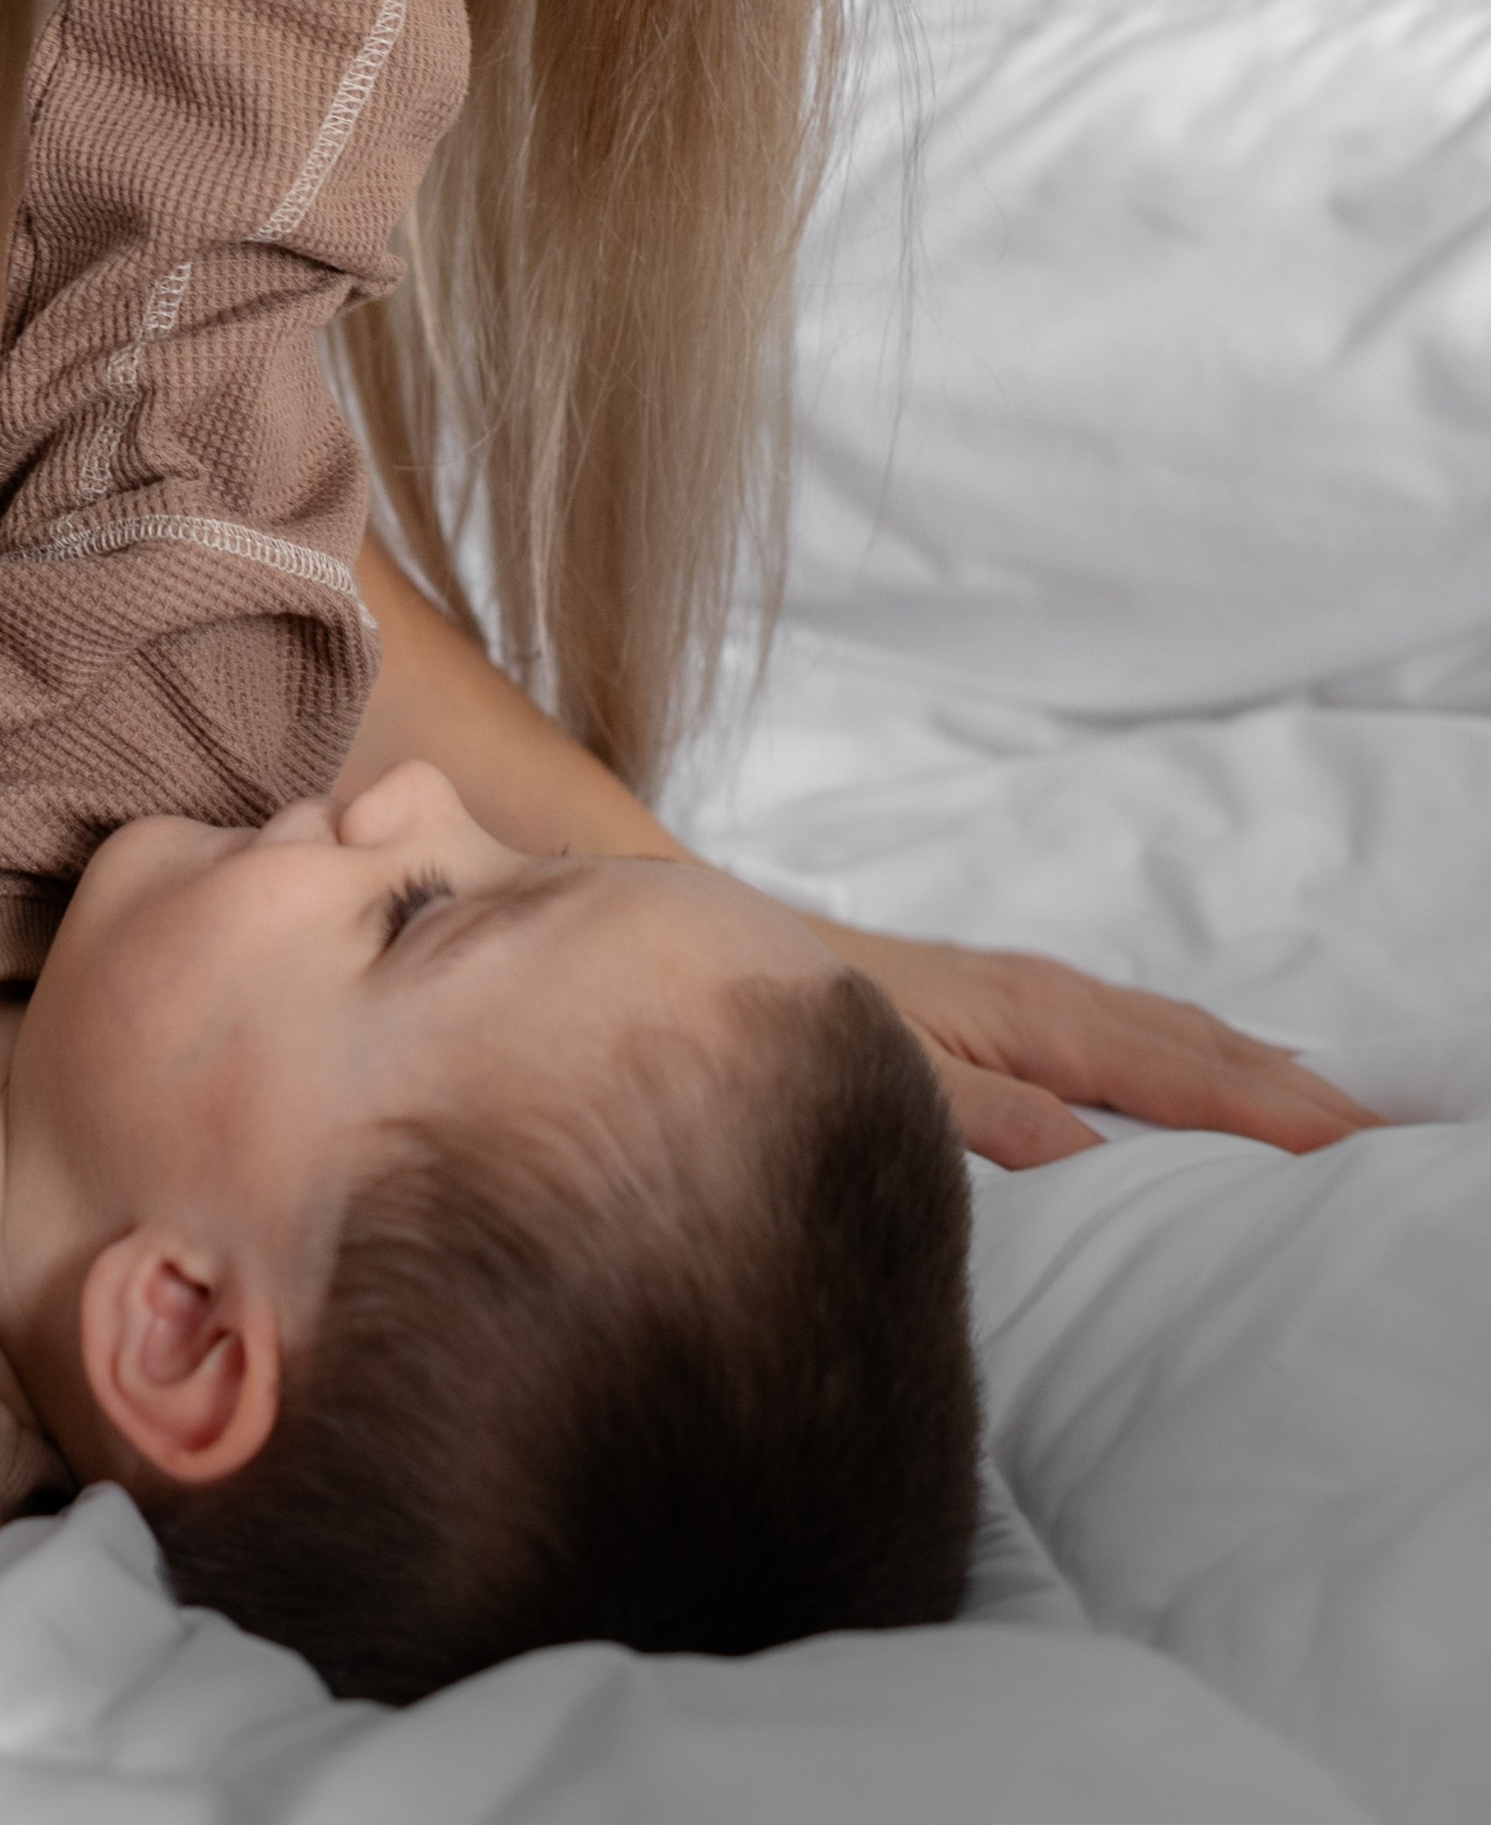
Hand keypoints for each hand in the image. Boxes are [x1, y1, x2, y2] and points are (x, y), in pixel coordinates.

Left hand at [808, 917, 1384, 1167]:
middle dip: (1297, 1089)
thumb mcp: (892, 1079)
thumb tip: (1099, 1161)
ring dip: (1254, 1065)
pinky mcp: (1001, 1001)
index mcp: (1038, 1018)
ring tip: (1334, 1108)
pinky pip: (1129, 1027)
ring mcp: (1026, 994)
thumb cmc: (798, 1011)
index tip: (1360, 1145)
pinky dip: (1192, 1050)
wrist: (710, 939)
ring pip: (1170, 1029)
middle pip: (1200, 1045)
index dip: (1277, 1113)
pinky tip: (1203, 1072)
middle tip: (1389, 1134)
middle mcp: (1045, 997)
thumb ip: (992, 1121)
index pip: (1187, 1074)